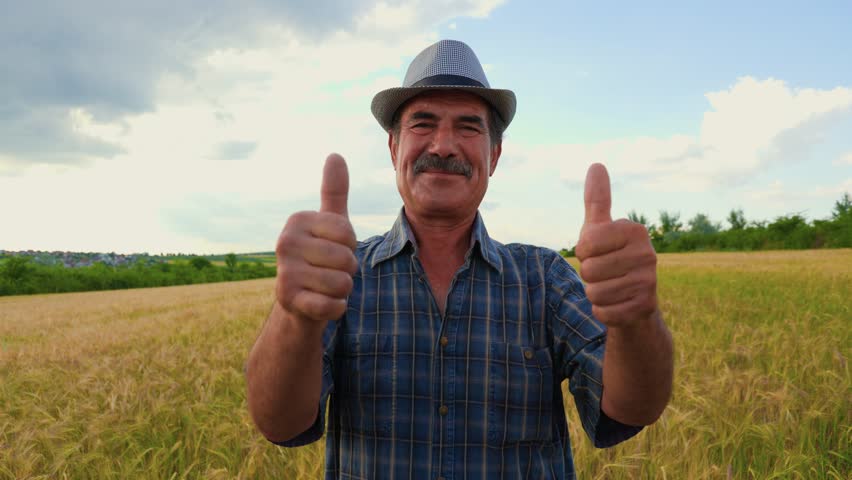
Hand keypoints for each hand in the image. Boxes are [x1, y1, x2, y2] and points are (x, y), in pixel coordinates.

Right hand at [274, 153, 357, 322]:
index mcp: (298, 220)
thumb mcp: (329, 224)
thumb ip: (334, 191)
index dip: (350, 246)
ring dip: (342, 291)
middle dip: (347, 271)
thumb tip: (335, 154)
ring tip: (325, 287)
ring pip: (342, 283)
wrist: (299, 303)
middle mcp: (285, 242)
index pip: (348, 233)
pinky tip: (322, 303)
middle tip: (329, 272)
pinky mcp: (288, 300)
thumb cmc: (320, 258)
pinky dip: (336, 308)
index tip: (333, 249)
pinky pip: (332, 305)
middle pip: (346, 259)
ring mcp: (284, 271)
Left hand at [575, 163, 658, 328]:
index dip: (584, 253)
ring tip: (612, 288)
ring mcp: (649, 282)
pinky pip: (604, 312)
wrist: (634, 300)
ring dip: (596, 294)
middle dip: (589, 276)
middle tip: (606, 273)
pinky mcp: (645, 307)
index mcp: (634, 231)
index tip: (598, 252)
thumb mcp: (600, 229)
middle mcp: (648, 254)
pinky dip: (603, 312)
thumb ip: (597, 200)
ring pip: (595, 293)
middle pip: (589, 270)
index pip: (585, 244)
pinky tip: (618, 304)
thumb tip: (596, 164)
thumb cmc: (611, 258)